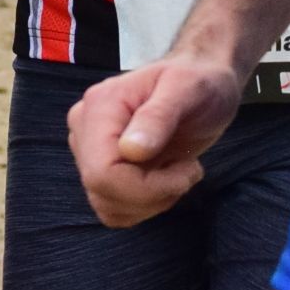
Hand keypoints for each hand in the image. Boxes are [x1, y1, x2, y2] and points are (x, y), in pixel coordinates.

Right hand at [70, 57, 240, 228]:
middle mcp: (86, 129)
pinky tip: (166, 179)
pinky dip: (145, 205)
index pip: (102, 172)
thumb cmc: (199, 81)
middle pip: (103, 191)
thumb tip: (130, 151)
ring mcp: (90, 151)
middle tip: (188, 170)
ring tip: (178, 170)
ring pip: (107, 206)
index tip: (188, 171)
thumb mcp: (187, 90)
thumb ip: (158, 117)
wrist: (204, 82)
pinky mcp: (102, 168)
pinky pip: (114, 208)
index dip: (146, 187)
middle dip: (153, 194)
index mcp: (100, 107)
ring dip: (152, 201)